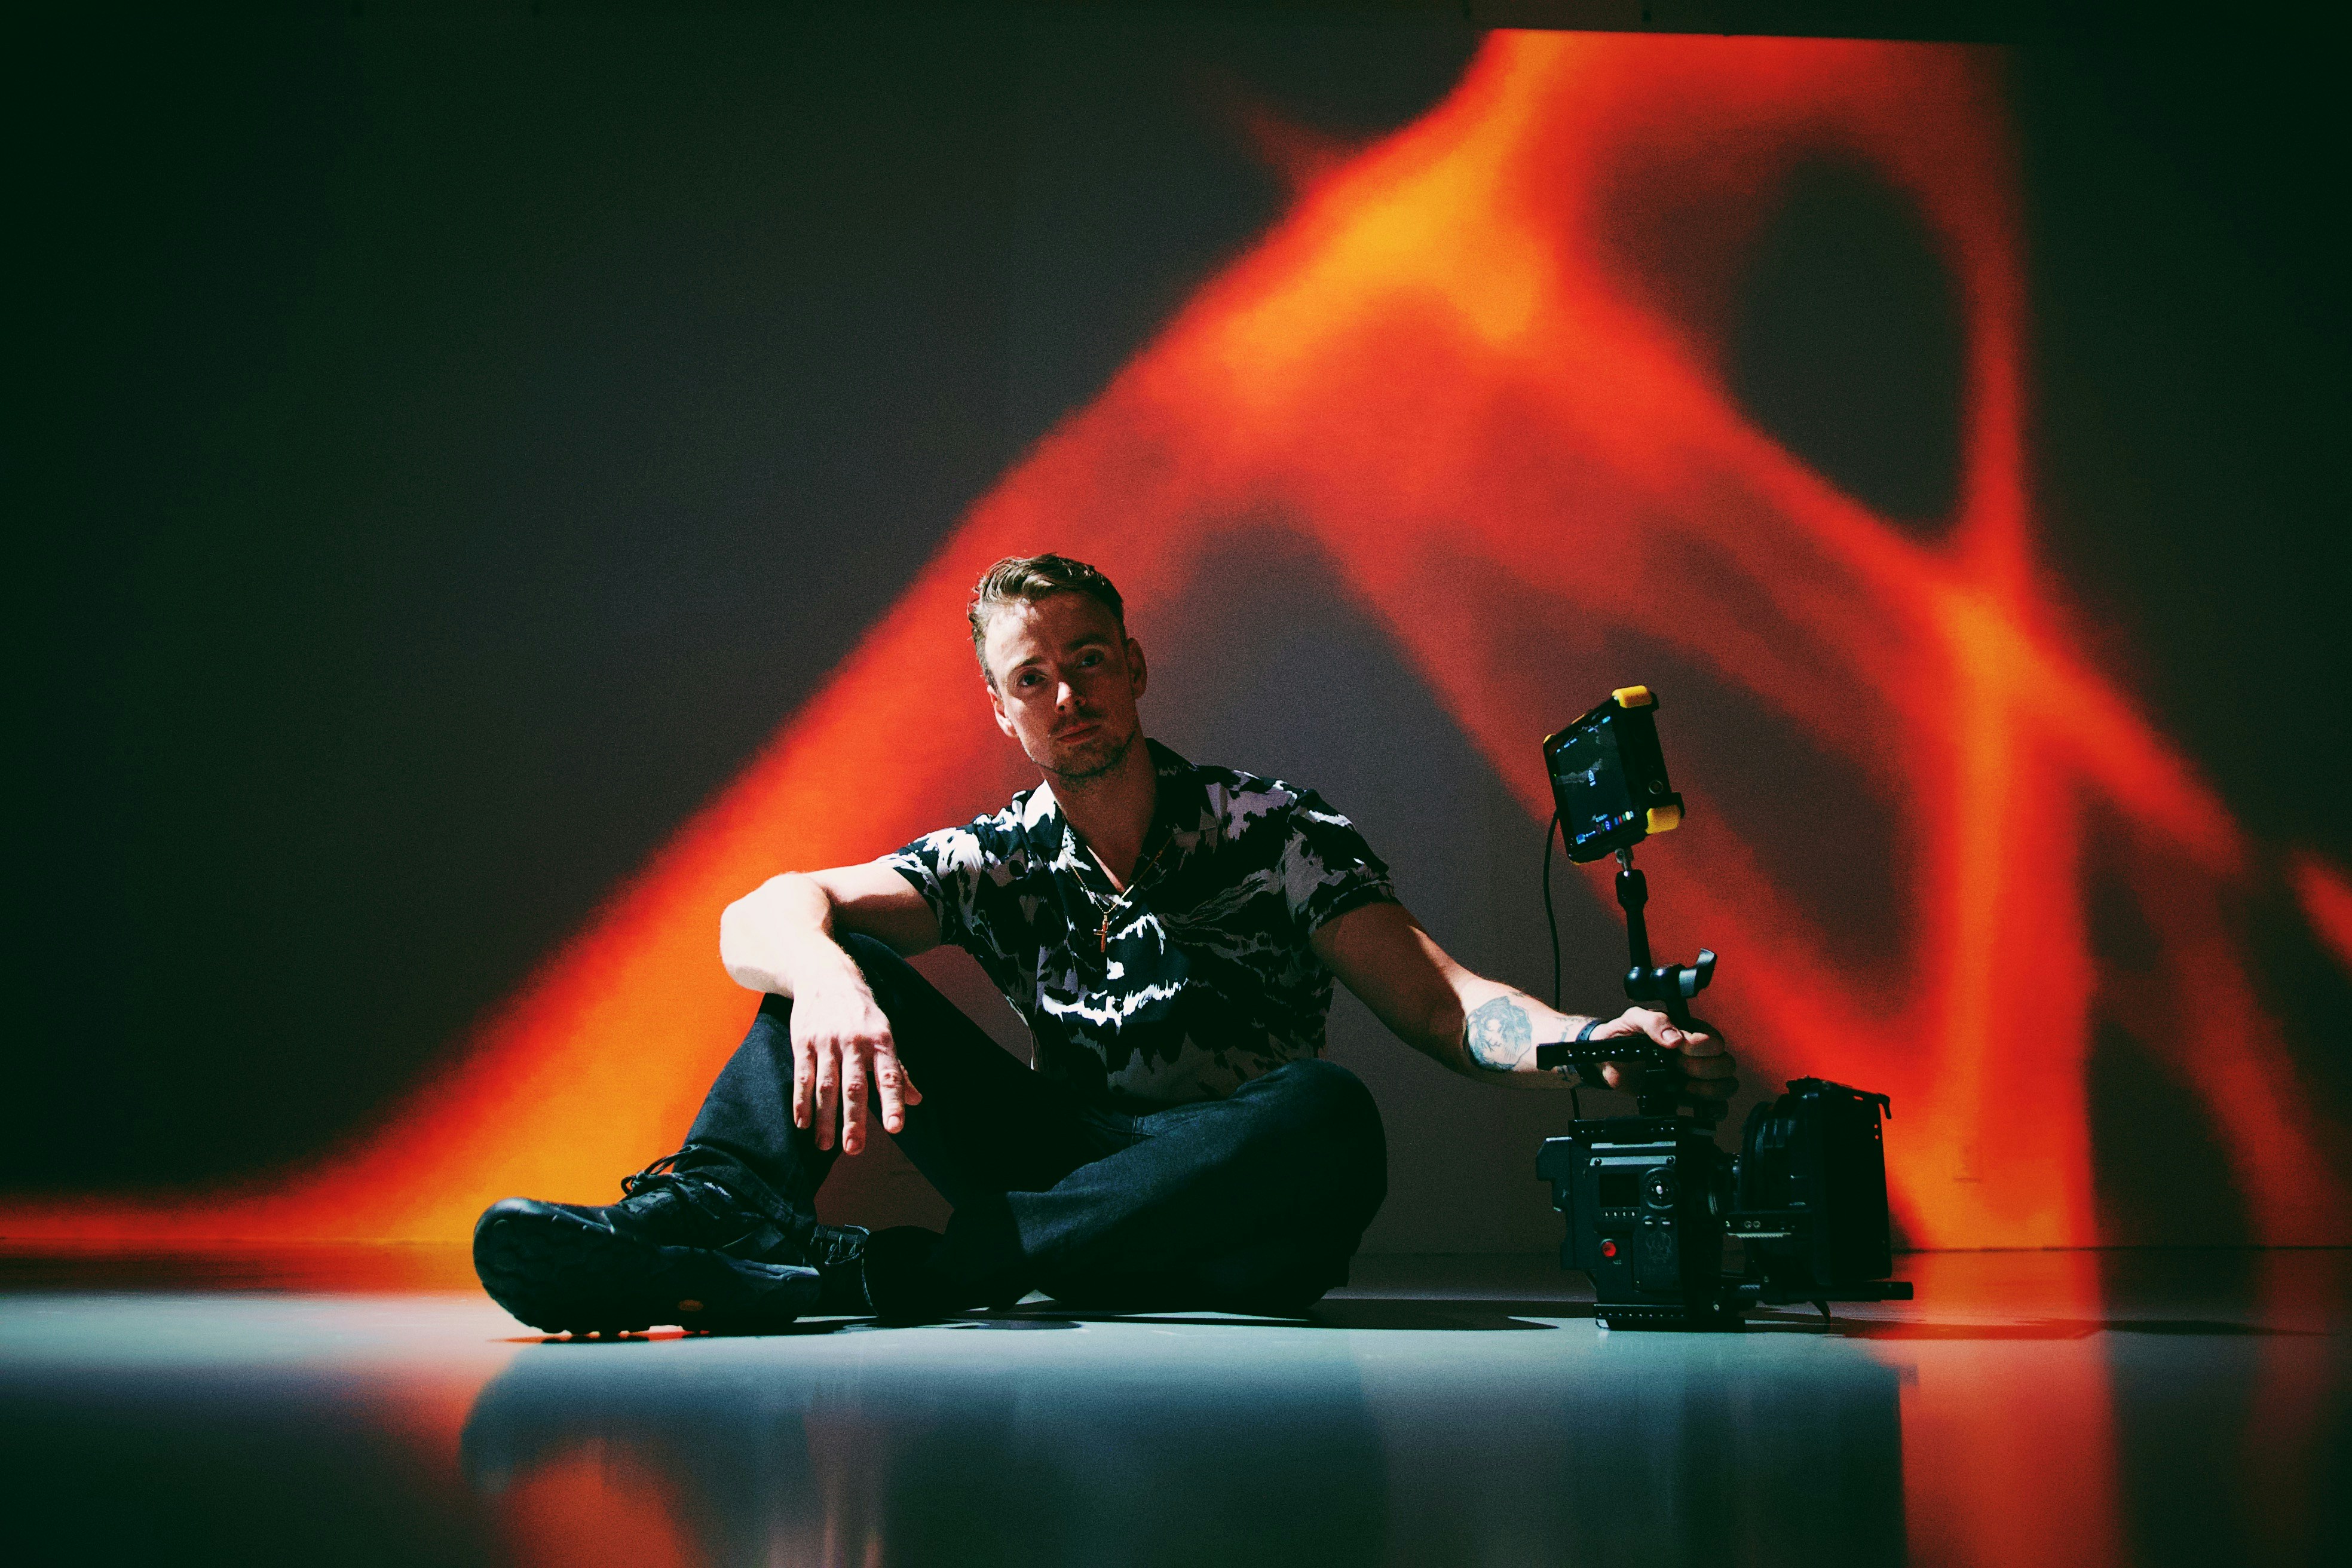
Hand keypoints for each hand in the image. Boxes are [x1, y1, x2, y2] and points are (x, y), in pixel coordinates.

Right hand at [790, 976, 921, 1153]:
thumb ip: (898, 1069)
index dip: (893, 1102)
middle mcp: (855, 1041)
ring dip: (826, 1118)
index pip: (890, 1075)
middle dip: (854, 1120)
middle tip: (854, 1149)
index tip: (895, 1127)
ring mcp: (827, 1041)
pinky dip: (801, 1101)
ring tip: (826, 1146)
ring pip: (826, 1086)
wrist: (825, 974)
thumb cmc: (861, 1011)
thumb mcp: (885, 1033)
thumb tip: (916, 1100)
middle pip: (854, 1086)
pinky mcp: (803, 1041)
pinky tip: (802, 1123)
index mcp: (881, 1039)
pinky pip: (802, 1076)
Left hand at [1587, 1008, 1736, 1101]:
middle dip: (1701, 1070)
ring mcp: (1696, 1077)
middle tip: (1675, 1068)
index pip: (1714, 1042)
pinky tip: (1696, 1107)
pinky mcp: (1691, 1097)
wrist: (1608, 1061)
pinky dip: (1712, 1110)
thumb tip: (1675, 1039)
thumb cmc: (1623, 1034)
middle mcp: (1699, 1054)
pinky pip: (1717, 1106)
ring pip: (1726, 1086)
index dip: (1699, 1049)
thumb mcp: (1633, 1019)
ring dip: (1706, 1090)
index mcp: (1690, 1030)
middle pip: (1725, 1065)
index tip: (1676, 1051)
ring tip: (1681, 1087)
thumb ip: (1654, 1022)